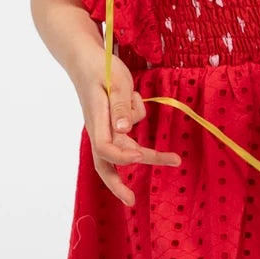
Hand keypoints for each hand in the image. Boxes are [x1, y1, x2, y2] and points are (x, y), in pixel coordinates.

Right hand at [72, 51, 181, 206]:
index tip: (139, 156)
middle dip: (118, 184)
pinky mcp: (112, 120)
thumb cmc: (101, 67)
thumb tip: (125, 130)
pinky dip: (137, 114)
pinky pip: (129, 126)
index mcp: (96, 120)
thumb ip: (120, 106)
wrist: (85, 57)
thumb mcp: (116, 82)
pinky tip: (133, 95)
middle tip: (132, 202)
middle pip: (108, 161)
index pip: (105, 148)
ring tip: (174, 159)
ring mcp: (104, 125)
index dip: (122, 157)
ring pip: (124, 147)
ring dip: (146, 152)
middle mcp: (98, 128)